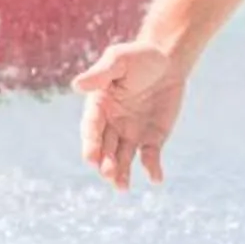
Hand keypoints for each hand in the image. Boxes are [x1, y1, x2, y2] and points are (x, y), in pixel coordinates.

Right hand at [72, 39, 188, 189]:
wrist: (168, 60)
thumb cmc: (139, 56)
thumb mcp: (118, 60)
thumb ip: (100, 74)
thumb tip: (76, 86)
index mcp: (99, 106)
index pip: (92, 128)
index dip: (90, 144)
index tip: (91, 158)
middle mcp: (112, 124)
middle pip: (105, 148)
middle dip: (105, 163)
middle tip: (109, 174)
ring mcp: (131, 133)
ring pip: (123, 158)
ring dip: (121, 173)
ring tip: (122, 187)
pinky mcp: (152, 139)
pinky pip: (150, 158)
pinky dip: (152, 169)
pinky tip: (155, 178)